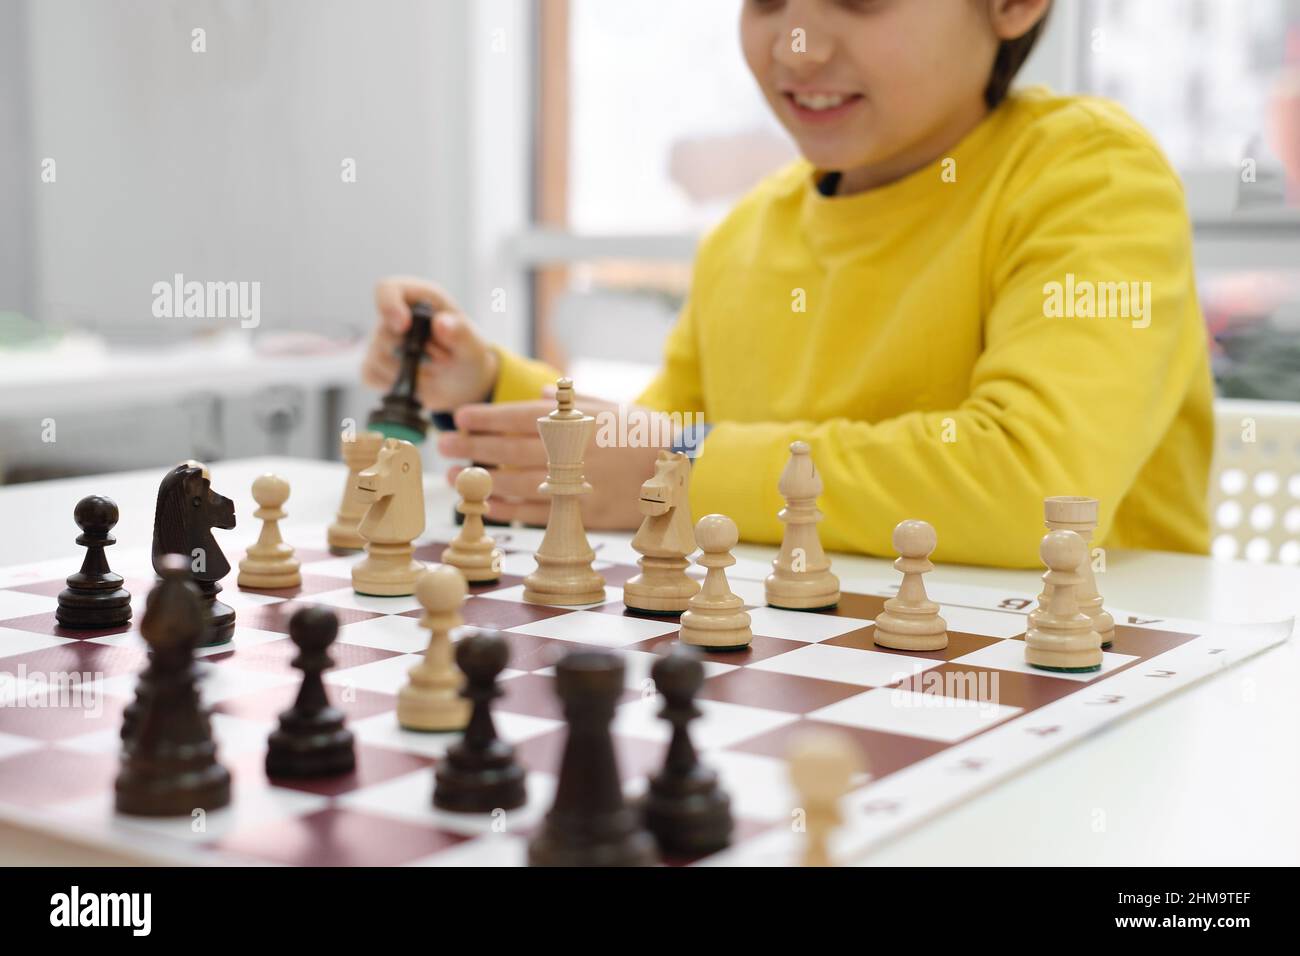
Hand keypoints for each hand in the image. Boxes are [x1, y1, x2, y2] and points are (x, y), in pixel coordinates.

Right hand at [362, 275, 499, 411]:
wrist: (461, 383)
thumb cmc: (467, 356)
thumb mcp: (473, 347)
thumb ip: (461, 333)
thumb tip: (441, 323)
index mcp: (421, 298)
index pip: (387, 289)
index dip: (389, 305)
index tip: (403, 325)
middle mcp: (396, 316)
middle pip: (383, 332)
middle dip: (412, 354)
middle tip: (441, 360)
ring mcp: (381, 340)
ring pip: (377, 358)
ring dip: (406, 372)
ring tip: (431, 371)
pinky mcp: (374, 365)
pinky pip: (371, 376)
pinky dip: (393, 385)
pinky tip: (413, 382)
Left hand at [437, 391, 672, 529]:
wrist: (684, 470)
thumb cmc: (647, 435)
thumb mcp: (612, 408)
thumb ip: (571, 402)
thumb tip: (534, 396)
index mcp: (576, 423)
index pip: (518, 418)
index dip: (485, 418)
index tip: (459, 416)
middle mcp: (572, 452)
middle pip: (509, 449)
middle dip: (472, 446)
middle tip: (445, 444)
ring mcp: (577, 484)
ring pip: (517, 482)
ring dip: (483, 479)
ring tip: (458, 476)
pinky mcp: (585, 513)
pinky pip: (538, 512)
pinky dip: (509, 509)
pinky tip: (489, 504)